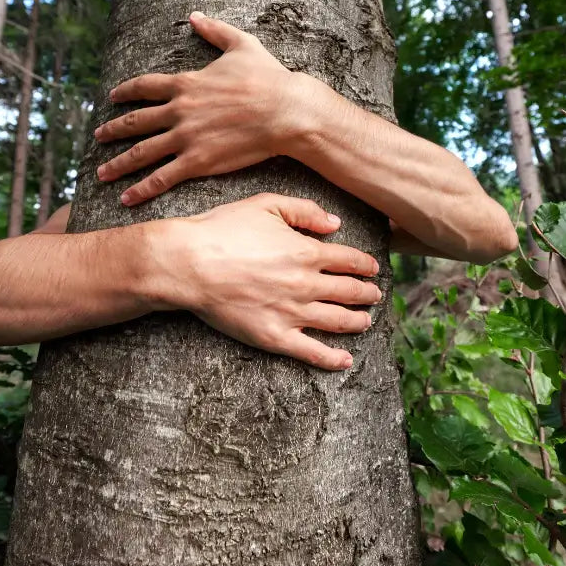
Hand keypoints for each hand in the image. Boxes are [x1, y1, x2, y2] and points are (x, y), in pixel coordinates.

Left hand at [94, 11, 333, 204]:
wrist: (285, 111)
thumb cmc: (268, 78)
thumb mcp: (242, 45)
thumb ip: (215, 30)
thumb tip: (195, 15)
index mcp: (186, 83)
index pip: (144, 87)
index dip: (125, 92)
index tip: (112, 97)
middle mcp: (179, 110)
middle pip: (135, 121)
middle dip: (113, 130)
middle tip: (97, 137)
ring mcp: (185, 137)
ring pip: (142, 152)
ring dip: (118, 164)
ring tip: (101, 173)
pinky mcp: (197, 161)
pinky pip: (162, 177)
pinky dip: (142, 188)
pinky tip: (126, 197)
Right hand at [155, 193, 380, 370]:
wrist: (189, 264)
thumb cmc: (223, 230)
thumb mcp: (266, 204)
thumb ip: (305, 211)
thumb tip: (335, 224)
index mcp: (307, 252)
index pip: (351, 260)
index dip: (366, 265)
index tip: (373, 268)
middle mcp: (306, 285)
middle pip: (350, 292)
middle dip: (367, 294)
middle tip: (375, 295)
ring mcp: (292, 313)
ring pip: (339, 322)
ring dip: (359, 322)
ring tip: (366, 321)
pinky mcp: (274, 337)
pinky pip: (312, 352)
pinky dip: (333, 359)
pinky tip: (346, 360)